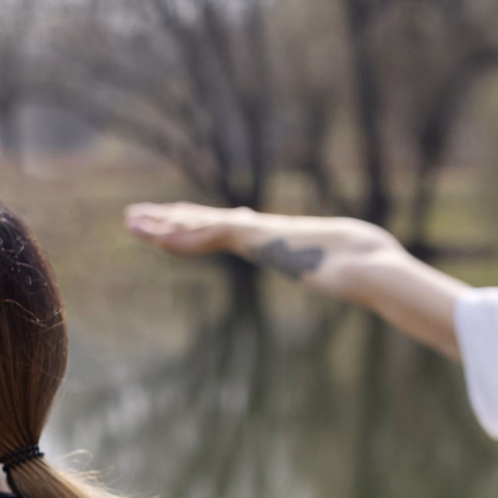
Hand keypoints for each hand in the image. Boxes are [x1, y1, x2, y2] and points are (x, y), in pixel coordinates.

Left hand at [122, 202, 400, 293]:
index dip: (196, 224)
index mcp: (272, 239)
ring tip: (130, 221)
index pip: (225, 228)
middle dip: (168, 219)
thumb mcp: (342, 276)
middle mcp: (258, 231)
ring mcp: (255, 233)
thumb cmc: (363, 271)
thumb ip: (339, 275)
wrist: (368, 261)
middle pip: (203, 221)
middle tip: (135, 216)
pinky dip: (183, 238)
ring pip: (198, 225)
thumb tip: (356, 281)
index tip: (176, 218)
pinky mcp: (256, 239)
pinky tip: (159, 239)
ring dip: (162, 225)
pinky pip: (211, 237)